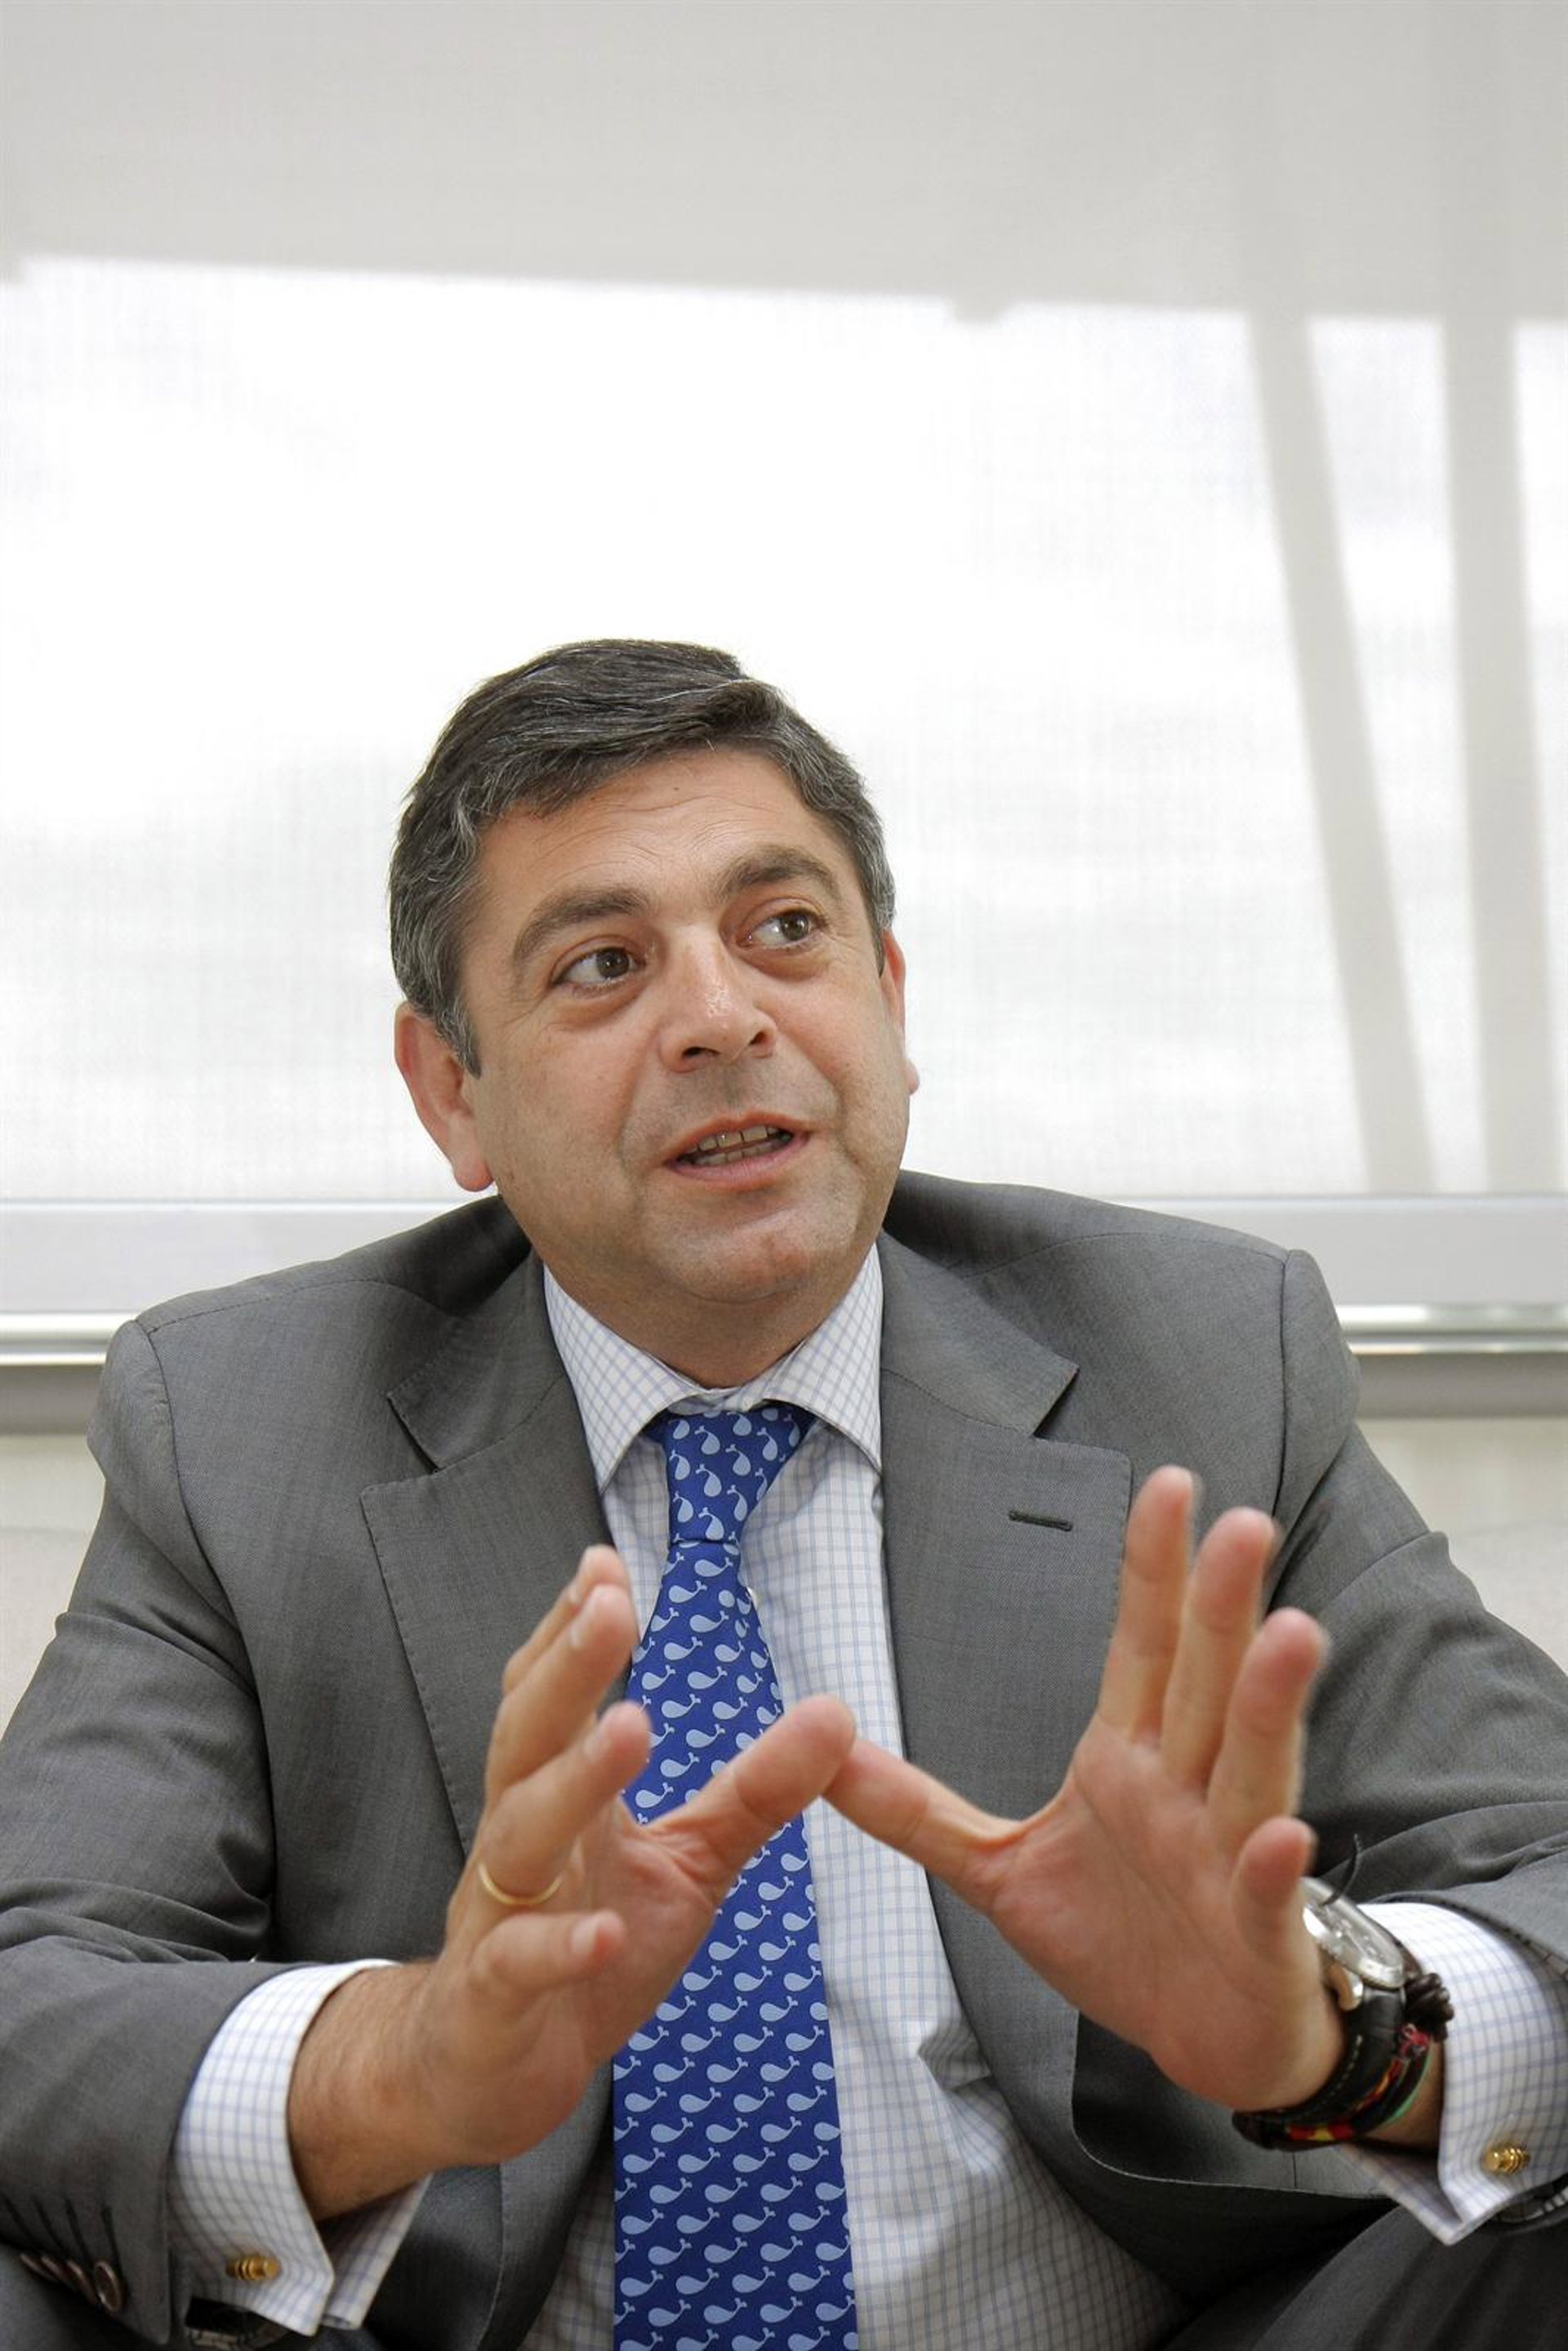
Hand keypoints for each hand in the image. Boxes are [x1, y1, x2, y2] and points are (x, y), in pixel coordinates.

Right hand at [289, 1547, 853, 2216]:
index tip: (606, 1565)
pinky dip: (557, 1947)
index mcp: (560, 1797)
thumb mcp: (688, 1864)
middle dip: (570, 1668)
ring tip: (631, 1728)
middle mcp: (521, 1839)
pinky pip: (519, 1964)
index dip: (573, 1632)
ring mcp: (500, 1916)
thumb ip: (754, 1792)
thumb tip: (835, 1711)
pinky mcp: (494, 1999)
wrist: (482, 2070)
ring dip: (574, 1780)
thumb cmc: (584, 1948)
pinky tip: (601, 1934)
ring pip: (523, 1833)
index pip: (553, 1698)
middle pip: (531, 1737)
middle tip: (612, 1604)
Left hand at [825, 1467, 1342, 2115]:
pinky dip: (1273, 1865)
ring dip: (1269, 1702)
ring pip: (1252, 1765)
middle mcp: (1186, 1788)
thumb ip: (916, 1809)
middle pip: (1204, 1681)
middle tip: (1243, 1524)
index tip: (1168, 1485)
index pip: (1143, 1645)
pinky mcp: (1255, 1933)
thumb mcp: (997, 1868)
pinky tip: (1282, 1834)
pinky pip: (1262, 1892)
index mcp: (1128, 1760)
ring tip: (1291, 1633)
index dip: (1151, 1569)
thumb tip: (825, 1750)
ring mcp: (1228, 1855)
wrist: (1209, 2044)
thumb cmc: (1122, 1940)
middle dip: (1220, 1603)